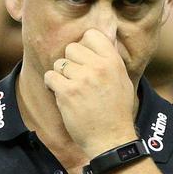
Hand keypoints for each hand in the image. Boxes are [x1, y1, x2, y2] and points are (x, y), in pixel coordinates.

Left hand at [44, 29, 138, 157]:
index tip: (84, 58)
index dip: (84, 45)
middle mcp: (98, 66)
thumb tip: (99, 41)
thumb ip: (110, 60)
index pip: (91, 35)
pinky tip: (61, 94)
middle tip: (77, 78)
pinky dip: (52, 85)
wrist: (111, 138)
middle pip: (71, 48)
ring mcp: (82, 79)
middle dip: (71, 62)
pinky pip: (50, 76)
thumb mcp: (122, 80)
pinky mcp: (67, 92)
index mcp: (113, 61)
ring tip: (72, 90)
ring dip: (62, 76)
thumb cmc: (117, 111)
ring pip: (59, 64)